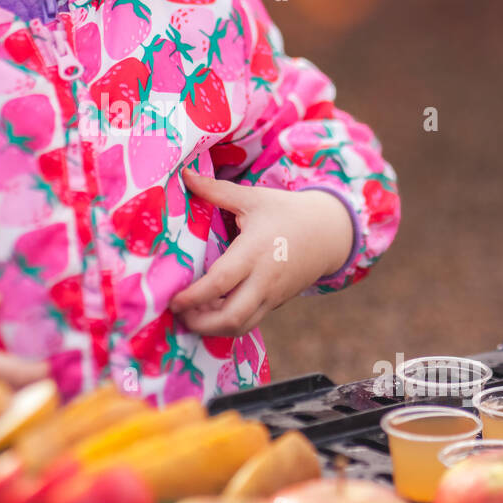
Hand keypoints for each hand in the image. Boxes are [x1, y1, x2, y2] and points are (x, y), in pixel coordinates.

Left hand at [168, 167, 354, 335]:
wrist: (330, 233)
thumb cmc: (287, 212)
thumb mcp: (253, 198)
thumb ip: (216, 190)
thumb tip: (185, 174)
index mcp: (255, 251)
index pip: (221, 282)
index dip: (194, 296)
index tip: (173, 299)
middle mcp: (264, 279)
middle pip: (231, 317)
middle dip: (200, 323)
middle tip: (177, 313)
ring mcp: (271, 296)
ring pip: (240, 327)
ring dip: (212, 328)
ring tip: (190, 316)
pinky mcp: (276, 303)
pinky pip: (249, 322)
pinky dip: (226, 324)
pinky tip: (209, 314)